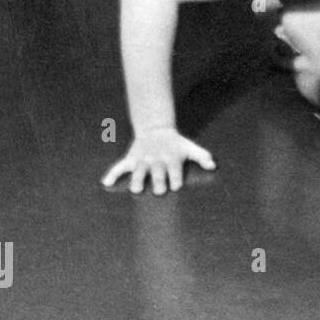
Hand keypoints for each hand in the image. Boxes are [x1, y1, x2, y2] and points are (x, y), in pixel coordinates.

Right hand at [101, 128, 215, 194]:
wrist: (156, 129)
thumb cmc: (176, 144)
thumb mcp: (190, 148)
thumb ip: (202, 156)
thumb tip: (213, 165)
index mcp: (171, 158)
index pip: (174, 169)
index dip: (175, 177)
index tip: (176, 185)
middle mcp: (156, 160)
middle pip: (157, 172)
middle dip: (158, 180)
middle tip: (159, 191)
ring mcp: (142, 160)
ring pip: (138, 171)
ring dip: (137, 179)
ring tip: (136, 189)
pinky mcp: (131, 159)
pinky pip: (120, 166)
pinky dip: (112, 173)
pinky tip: (106, 182)